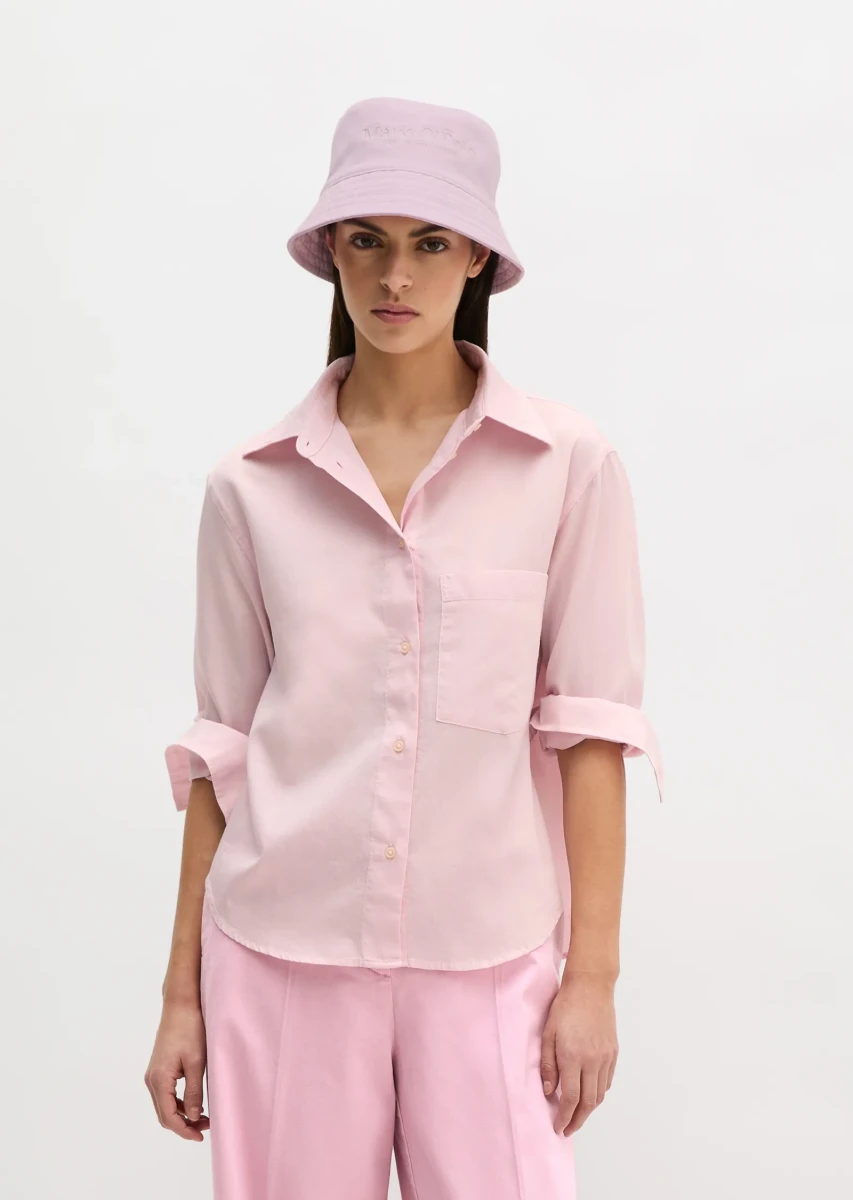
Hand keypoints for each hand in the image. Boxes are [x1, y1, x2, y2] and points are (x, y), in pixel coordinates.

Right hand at [144, 999, 209, 1140]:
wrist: (180, 1005)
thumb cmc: (190, 1029)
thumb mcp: (197, 1062)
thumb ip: (194, 1091)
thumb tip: (193, 1117)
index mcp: (159, 1079)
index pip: (168, 1116)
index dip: (184, 1130)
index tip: (200, 1136)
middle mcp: (151, 1079)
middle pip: (164, 1114)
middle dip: (184, 1124)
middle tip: (206, 1127)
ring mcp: (153, 1074)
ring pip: (164, 1105)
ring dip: (182, 1114)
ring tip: (204, 1117)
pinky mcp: (158, 1069)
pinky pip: (166, 1094)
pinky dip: (178, 1103)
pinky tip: (194, 1103)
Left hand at [540, 972, 618, 1135]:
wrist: (591, 987)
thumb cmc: (565, 1007)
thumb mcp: (548, 1033)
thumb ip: (548, 1064)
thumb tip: (549, 1091)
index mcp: (573, 1057)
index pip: (570, 1098)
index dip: (564, 1117)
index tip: (558, 1128)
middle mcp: (592, 1061)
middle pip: (588, 1102)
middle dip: (577, 1120)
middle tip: (568, 1129)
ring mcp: (605, 1057)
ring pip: (599, 1094)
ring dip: (589, 1109)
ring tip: (577, 1115)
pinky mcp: (614, 1052)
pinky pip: (607, 1081)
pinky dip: (599, 1093)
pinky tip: (590, 1094)